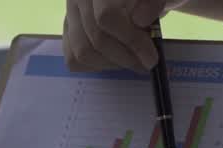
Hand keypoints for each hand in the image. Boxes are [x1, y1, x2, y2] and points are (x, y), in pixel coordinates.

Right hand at [64, 0, 183, 72]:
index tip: (151, 57)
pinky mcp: (68, 30)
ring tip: (131, 60)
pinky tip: (114, 59)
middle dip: (125, 57)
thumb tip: (140, 19)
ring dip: (111, 63)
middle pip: (96, 39)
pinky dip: (96, 66)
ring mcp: (69, 15)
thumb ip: (154, 2)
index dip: (130, 40)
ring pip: (82, 52)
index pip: (107, 16)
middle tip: (145, 64)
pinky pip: (73, 59)